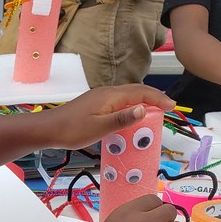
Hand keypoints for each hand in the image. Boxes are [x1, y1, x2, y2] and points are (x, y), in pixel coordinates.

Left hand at [40, 84, 174, 151]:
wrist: (48, 129)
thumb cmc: (72, 130)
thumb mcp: (100, 127)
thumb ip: (122, 118)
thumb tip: (144, 109)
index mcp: (111, 96)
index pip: (141, 92)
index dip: (158, 98)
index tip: (172, 106)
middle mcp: (107, 92)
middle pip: (135, 91)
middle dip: (153, 97)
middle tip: (167, 108)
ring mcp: (99, 97)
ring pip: (127, 95)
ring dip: (142, 101)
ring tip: (153, 111)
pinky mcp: (94, 104)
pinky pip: (118, 101)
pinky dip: (130, 106)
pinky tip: (130, 116)